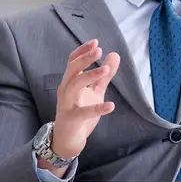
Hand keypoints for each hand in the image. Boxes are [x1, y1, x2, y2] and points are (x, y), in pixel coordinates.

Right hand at [49, 39, 119, 163]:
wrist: (67, 140)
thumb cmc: (80, 112)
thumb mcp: (95, 92)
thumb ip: (104, 75)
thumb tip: (115, 55)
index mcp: (70, 82)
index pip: (72, 61)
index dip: (83, 51)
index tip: (95, 42)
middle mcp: (65, 90)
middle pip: (72, 70)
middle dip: (84, 58)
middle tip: (99, 49)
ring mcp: (66, 105)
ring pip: (74, 86)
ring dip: (89, 76)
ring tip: (105, 69)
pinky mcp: (71, 120)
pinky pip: (83, 113)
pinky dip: (97, 109)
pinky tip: (111, 105)